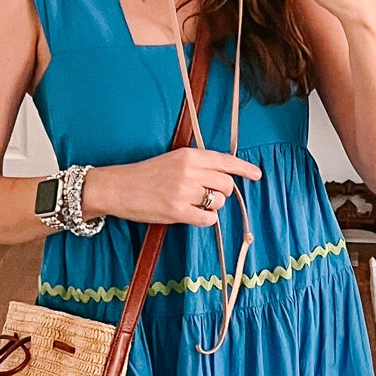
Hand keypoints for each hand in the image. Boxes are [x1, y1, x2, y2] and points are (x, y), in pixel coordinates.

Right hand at [81, 149, 261, 226]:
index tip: (257, 175)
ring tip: (195, 204)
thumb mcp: (173, 160)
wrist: (119, 187)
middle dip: (224, 192)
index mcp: (189, 155)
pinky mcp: (177, 211)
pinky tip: (194, 215)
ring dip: (212, 206)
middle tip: (210, 194)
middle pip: (227, 184)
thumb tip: (224, 176)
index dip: (244, 169)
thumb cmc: (146, 175)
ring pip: (218, 202)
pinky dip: (206, 219)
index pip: (225, 161)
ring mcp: (184, 192)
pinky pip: (208, 219)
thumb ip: (198, 165)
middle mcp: (189, 171)